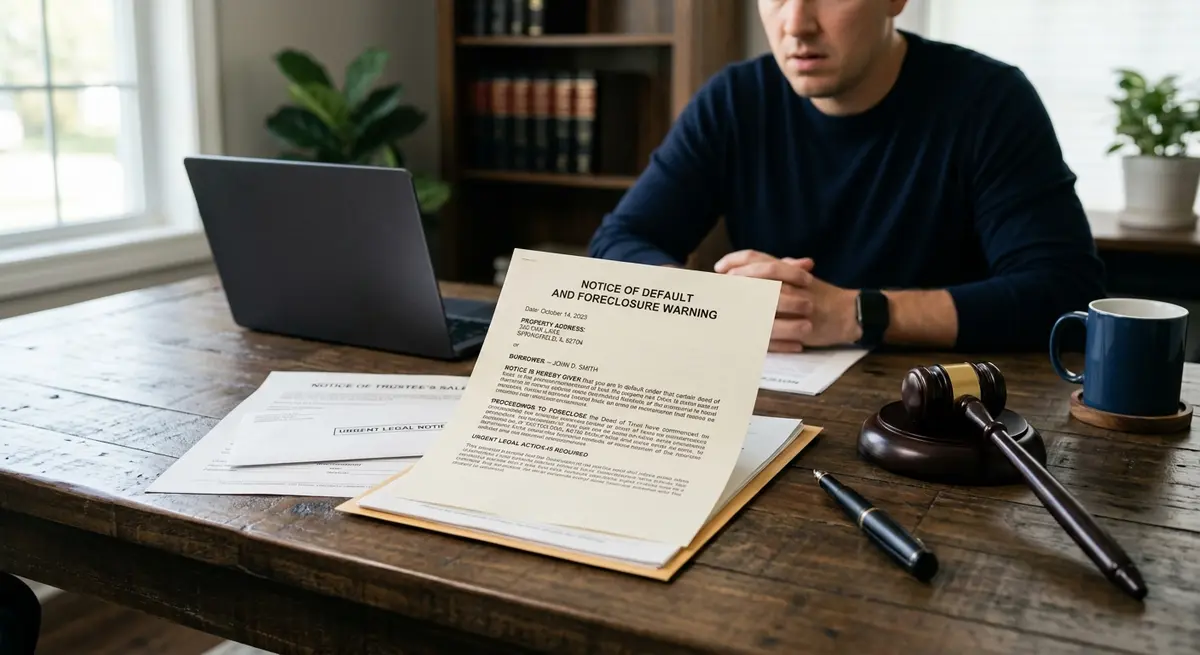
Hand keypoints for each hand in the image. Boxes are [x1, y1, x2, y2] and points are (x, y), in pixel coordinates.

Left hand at [714, 250, 860, 351]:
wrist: (849, 313)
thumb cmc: (822, 296)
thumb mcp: (800, 278)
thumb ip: (778, 272)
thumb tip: (747, 269)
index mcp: (787, 270)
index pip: (756, 257)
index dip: (734, 261)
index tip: (718, 268)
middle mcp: (788, 282)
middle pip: (752, 276)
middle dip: (732, 283)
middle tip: (717, 289)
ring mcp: (793, 302)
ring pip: (759, 301)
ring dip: (739, 305)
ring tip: (725, 310)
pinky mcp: (796, 323)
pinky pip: (771, 327)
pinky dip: (755, 329)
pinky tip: (741, 331)